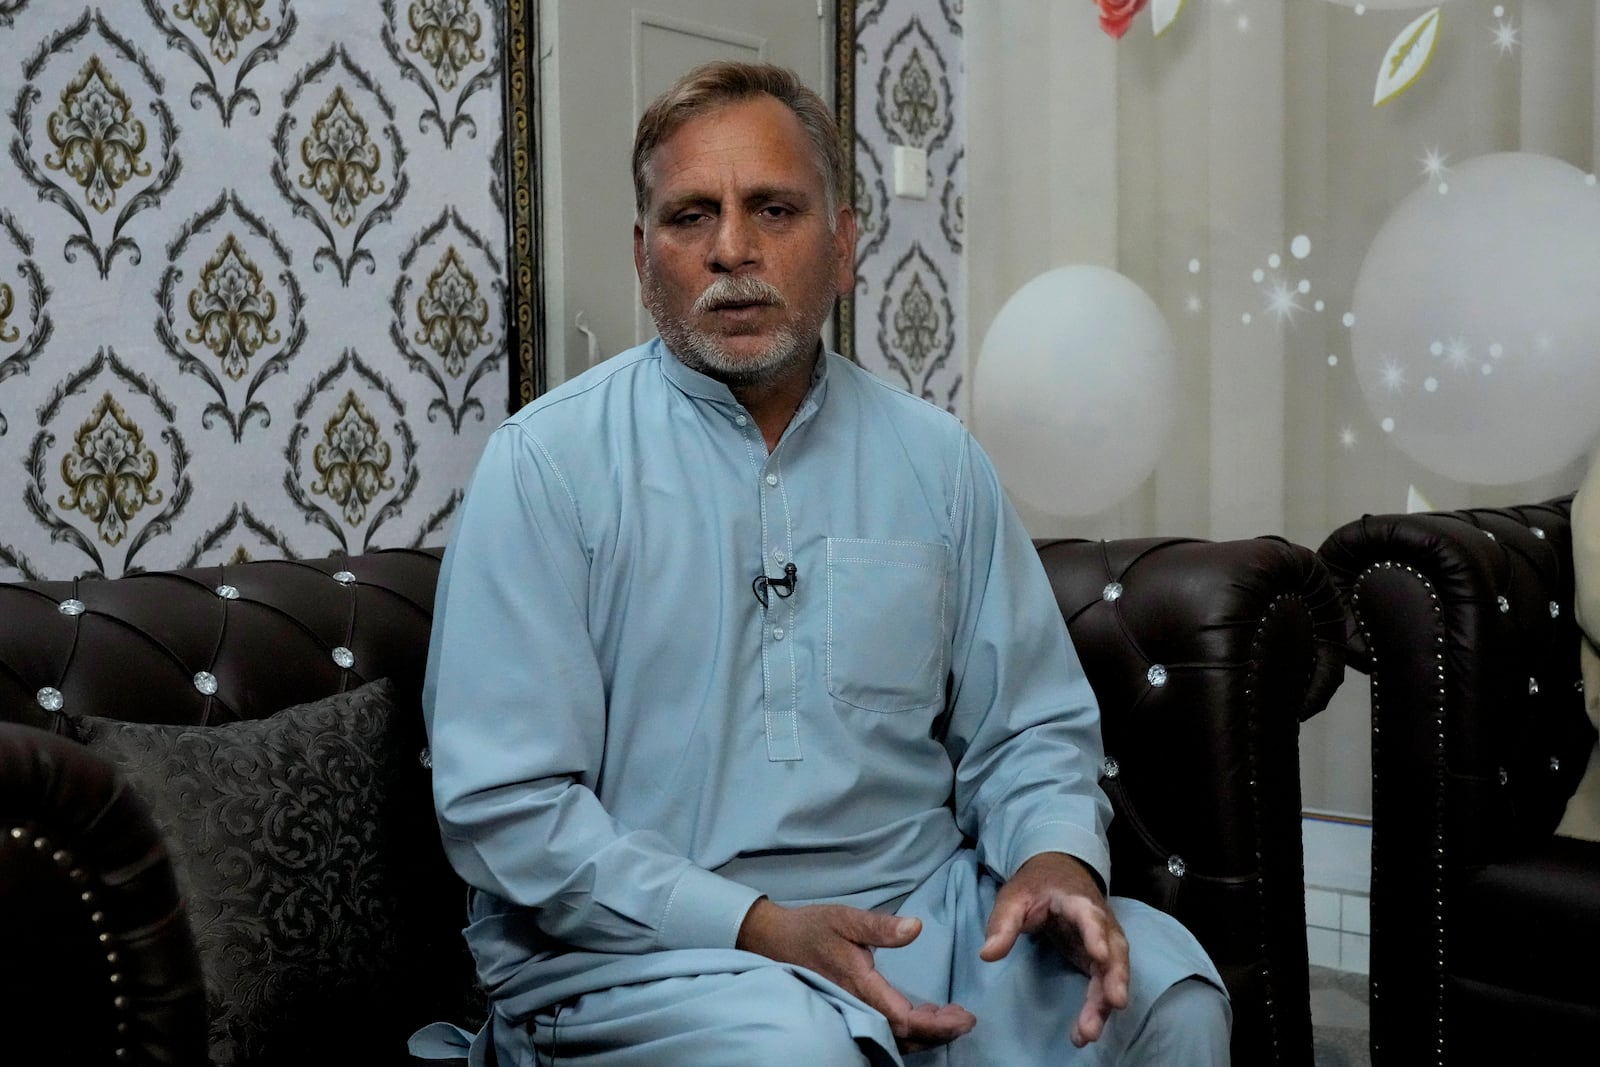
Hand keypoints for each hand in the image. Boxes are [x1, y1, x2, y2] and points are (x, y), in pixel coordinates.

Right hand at [737, 897, 976, 1052]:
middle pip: (904, 1037)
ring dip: (925, 1034)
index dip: (937, 1024)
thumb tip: (916, 928)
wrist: (773, 940)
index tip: (964, 1017)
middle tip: (966, 1020)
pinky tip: (922, 1018)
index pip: (905, 1018)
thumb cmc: (811, 928)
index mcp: (860, 985)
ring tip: (950, 1020)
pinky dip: (908, 1032)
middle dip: (939, 1032)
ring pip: (894, 1039)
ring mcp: (851, 1012)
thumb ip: (881, 926)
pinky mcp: (849, 1010)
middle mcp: (857, 1006)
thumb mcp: (846, 918)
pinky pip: (883, 1032)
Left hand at [978, 852, 1130, 1046]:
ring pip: (1113, 972)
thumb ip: (1003, 924)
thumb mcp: (1014, 897)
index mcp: (1077, 901)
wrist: (1057, 875)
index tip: (1099, 956)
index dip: (1097, 935)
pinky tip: (1083, 1032)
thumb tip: (987, 955)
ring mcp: (1104, 943)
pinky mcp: (1100, 961)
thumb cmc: (1036, 886)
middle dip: (1114, 978)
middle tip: (1112, 1004)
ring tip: (1089, 1032)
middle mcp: (1100, 923)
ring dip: (1104, 1002)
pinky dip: (1097, 1008)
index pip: (1090, 916)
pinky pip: (1104, 985)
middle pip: (1114, 950)